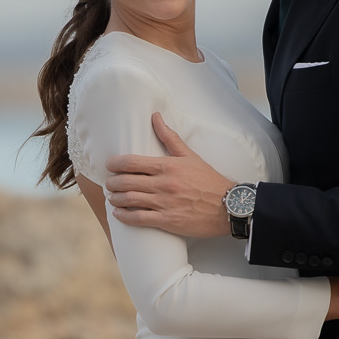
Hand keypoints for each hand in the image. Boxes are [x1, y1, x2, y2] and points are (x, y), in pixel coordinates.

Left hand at [105, 113, 234, 239]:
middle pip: (126, 182)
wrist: (228, 206)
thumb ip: (169, 137)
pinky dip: (124, 216)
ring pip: (129, 200)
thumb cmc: (209, 180)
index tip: (109, 165)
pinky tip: (118, 213)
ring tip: (112, 197)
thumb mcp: (190, 156)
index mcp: (168, 166)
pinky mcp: (167, 221)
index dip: (115, 164)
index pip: (132, 162)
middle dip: (112, 182)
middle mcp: (164, 184)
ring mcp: (165, 203)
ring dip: (115, 199)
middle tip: (109, 183)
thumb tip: (155, 116)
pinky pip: (139, 218)